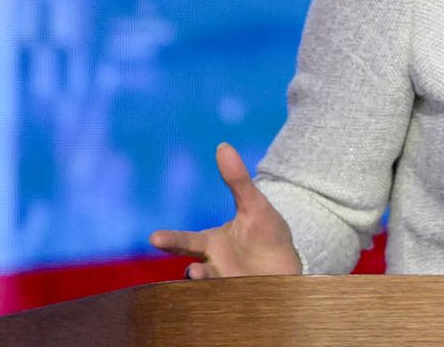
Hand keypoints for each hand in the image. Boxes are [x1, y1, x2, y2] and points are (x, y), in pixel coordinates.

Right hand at [149, 142, 301, 278]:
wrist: (288, 263)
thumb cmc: (266, 234)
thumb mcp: (255, 205)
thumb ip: (237, 180)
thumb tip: (223, 146)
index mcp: (212, 243)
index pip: (186, 242)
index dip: (171, 240)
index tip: (154, 237)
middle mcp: (214, 265)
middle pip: (195, 270)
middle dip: (189, 272)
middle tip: (187, 273)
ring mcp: (228, 282)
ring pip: (213, 286)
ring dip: (209, 282)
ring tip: (202, 275)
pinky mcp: (245, 293)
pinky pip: (234, 296)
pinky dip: (230, 293)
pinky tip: (236, 287)